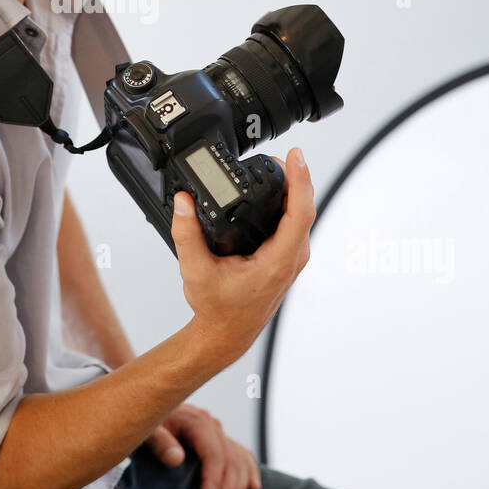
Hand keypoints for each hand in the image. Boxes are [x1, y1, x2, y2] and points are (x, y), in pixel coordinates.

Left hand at [145, 402, 261, 488]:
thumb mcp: (146, 431)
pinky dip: (249, 471)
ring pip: (239, 460)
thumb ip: (159, 443)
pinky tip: (254, 488)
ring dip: (239, 488)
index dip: (214, 482)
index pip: (214, 454)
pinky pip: (241, 454)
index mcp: (196, 421)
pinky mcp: (218, 438)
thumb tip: (177, 459)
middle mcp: (211, 424)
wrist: (144, 410)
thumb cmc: (145, 424)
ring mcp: (217, 431)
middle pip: (229, 461)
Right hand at [171, 147, 314, 363]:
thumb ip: (186, 234)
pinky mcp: (287, 257)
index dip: (300, 180)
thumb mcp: (195, 271)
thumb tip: (183, 201)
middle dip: (297, 176)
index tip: (295, 156)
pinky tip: (279, 190)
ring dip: (295, 188)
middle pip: (305, 208)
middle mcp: (291, 259)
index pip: (300, 213)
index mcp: (277, 262)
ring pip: (302, 215)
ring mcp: (292, 258)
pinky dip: (290, 202)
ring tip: (279, 165)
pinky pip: (296, 223)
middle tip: (281, 154)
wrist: (226, 334)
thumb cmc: (217, 309)